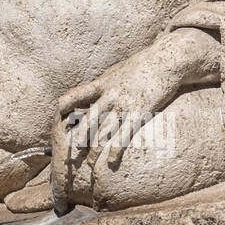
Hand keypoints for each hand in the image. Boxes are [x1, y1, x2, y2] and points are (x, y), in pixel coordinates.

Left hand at [57, 49, 176, 173]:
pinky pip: (125, 135)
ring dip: (95, 149)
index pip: (75, 95)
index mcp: (101, 83)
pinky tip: (110, 161)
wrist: (165, 60)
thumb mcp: (115, 71)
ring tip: (88, 164)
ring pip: (104, 131)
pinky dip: (116, 150)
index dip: (65, 107)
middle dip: (77, 138)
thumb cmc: (140, 66)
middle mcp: (109, 95)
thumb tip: (86, 93)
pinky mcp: (139, 112)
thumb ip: (100, 84)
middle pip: (87, 120)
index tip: (58, 119)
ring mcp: (123, 105)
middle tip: (68, 153)